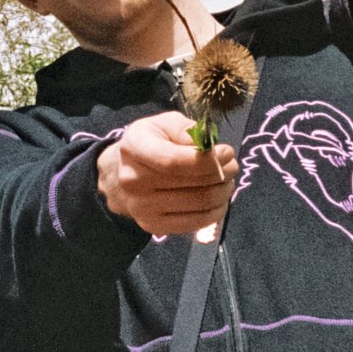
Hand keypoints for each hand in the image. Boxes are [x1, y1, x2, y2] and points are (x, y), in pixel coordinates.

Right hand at [97, 111, 236, 236]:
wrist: (120, 176)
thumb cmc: (151, 144)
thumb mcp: (164, 124)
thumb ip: (186, 130)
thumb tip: (209, 148)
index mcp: (134, 149)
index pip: (174, 161)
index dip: (207, 160)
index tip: (227, 152)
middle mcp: (133, 182)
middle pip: (193, 183)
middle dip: (222, 173)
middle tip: (232, 166)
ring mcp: (142, 208)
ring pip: (200, 203)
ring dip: (223, 191)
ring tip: (226, 180)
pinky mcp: (154, 227)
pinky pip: (197, 223)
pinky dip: (216, 211)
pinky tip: (218, 199)